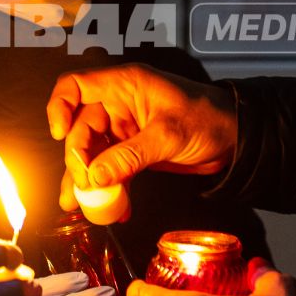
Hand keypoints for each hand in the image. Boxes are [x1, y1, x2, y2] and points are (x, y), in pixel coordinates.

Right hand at [47, 66, 238, 190]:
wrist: (236, 139)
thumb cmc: (207, 119)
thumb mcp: (168, 135)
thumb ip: (130, 156)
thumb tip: (95, 177)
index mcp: (123, 85)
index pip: (75, 86)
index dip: (60, 107)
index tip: (59, 134)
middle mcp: (118, 105)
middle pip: (80, 128)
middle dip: (78, 158)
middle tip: (85, 185)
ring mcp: (124, 130)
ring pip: (92, 153)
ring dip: (86, 179)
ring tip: (80, 206)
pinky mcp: (132, 152)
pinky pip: (111, 169)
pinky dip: (109, 188)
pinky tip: (112, 210)